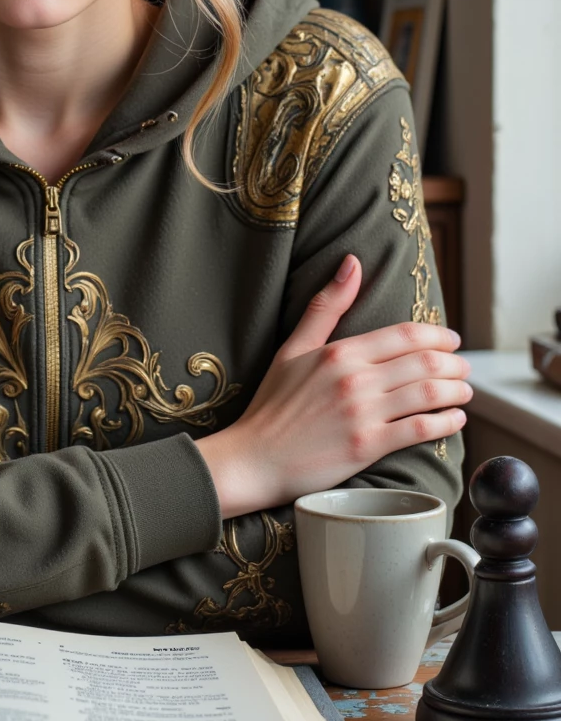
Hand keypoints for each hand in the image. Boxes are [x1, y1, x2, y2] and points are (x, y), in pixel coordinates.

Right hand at [197, 254, 470, 517]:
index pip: (406, 335)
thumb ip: (326, 306)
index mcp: (340, 352)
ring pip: (429, 394)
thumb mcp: (293, 348)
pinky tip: (455, 420)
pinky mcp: (367, 446)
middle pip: (425, 363)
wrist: (254, 458)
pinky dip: (446, 422)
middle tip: (463, 368)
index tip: (452, 341)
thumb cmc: (273, 404)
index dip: (438, 336)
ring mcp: (362, 414)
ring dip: (457, 391)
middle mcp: (355, 379)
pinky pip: (421, 429)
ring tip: (465, 392)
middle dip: (455, 364)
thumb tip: (352, 262)